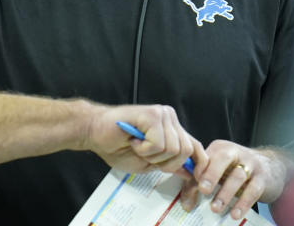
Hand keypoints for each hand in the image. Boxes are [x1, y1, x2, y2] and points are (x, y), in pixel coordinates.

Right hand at [85, 104, 203, 174]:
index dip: (198, 164)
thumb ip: (169, 164)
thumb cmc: (117, 146)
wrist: (94, 132)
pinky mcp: (152, 114)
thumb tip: (190, 173)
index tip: (195, 179)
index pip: (195, 146)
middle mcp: (170, 118)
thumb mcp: (148, 163)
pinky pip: (159, 144)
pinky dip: (144, 149)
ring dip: (152, 156)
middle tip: (145, 155)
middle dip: (166, 163)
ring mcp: (162, 114)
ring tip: (137, 146)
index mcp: (171, 128)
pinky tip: (134, 141)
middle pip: (186, 151)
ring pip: (173, 148)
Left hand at [181, 140, 293, 220]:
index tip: (193, 184)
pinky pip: (253, 190)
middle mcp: (235, 152)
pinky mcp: (262, 178)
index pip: (206, 157)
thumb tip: (186, 203)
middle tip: (203, 190)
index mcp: (220, 148)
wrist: (271, 167)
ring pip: (238, 176)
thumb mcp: (219, 171)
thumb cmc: (237, 169)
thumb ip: (200, 182)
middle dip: (212, 174)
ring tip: (215, 208)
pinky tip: (235, 214)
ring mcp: (250, 164)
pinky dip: (243, 203)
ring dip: (226, 193)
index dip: (198, 170)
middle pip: (223, 158)